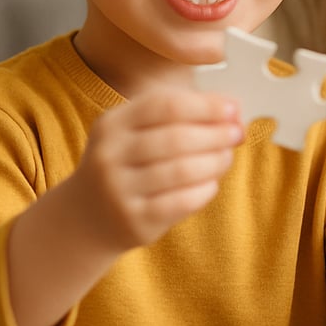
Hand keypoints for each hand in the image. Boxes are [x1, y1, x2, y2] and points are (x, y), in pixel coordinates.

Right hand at [7, 87, 241, 325]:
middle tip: (238, 133)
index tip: (233, 109)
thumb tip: (232, 110)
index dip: (204, 105)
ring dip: (215, 161)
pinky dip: (205, 189)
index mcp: (113, 124)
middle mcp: (110, 155)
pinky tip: (211, 183)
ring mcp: (118, 190)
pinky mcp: (133, 220)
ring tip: (227, 157)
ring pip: (182, 170)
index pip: (164, 105)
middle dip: (216, 134)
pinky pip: (183, 201)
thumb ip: (181, 116)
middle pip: (176, 138)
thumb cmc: (129, 163)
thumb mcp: (138, 132)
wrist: (87, 216)